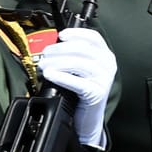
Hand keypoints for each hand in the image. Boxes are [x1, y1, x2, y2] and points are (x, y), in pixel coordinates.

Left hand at [36, 27, 116, 145]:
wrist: (87, 118)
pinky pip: (77, 82)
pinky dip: (61, 77)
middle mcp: (108, 64)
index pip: (93, 37)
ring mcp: (104, 79)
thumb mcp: (80, 70)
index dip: (75, 33)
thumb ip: (72, 56)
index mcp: (105, 55)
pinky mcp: (97, 93)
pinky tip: (50, 75)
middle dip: (59, 50)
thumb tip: (52, 46)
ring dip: (56, 62)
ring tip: (43, 66)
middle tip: (44, 55)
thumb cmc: (81, 92)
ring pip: (78, 63)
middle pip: (81, 49)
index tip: (60, 35)